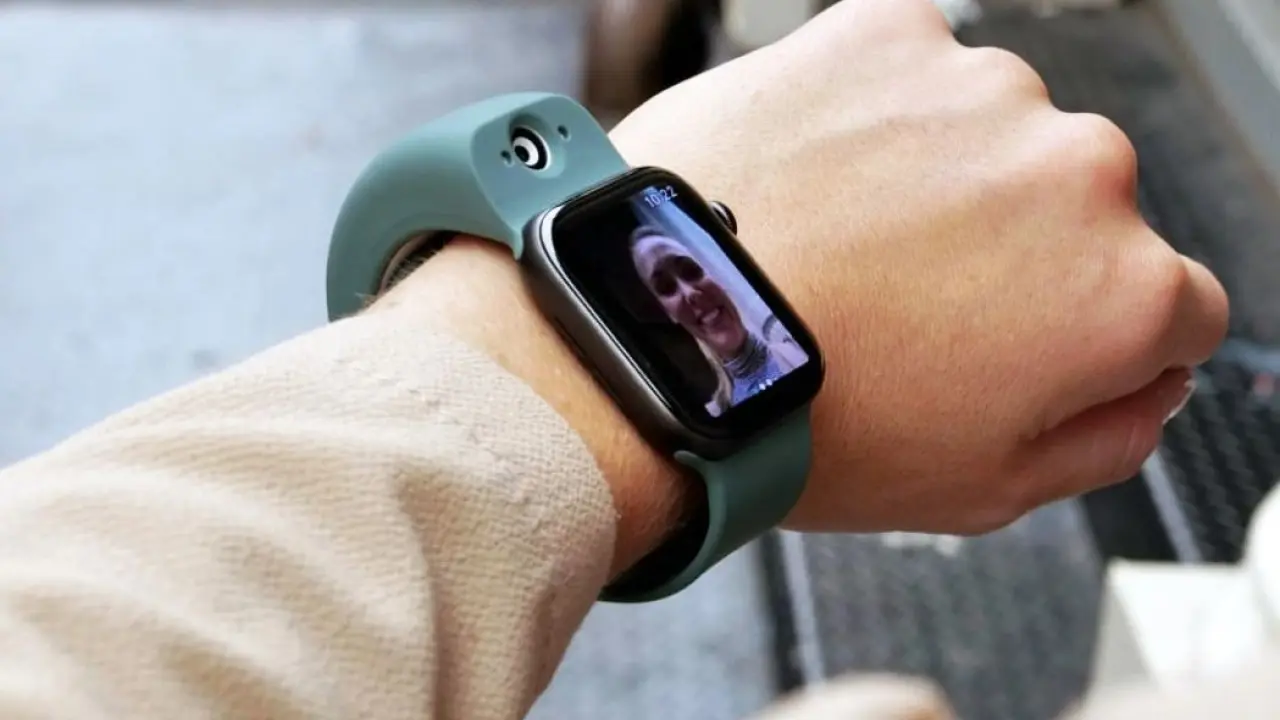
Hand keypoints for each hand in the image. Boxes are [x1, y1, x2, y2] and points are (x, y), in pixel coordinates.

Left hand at [608, 0, 1227, 533]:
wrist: (652, 333)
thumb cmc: (798, 424)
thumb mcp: (981, 490)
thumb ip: (1105, 438)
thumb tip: (1147, 389)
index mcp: (1122, 292)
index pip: (1171, 307)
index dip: (1088, 337)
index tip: (1016, 345)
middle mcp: (1079, 171)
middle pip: (1080, 211)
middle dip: (1013, 254)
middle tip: (903, 305)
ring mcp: (982, 90)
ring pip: (993, 135)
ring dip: (941, 178)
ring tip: (840, 243)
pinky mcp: (888, 34)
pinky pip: (909, 73)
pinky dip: (873, 116)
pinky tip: (814, 179)